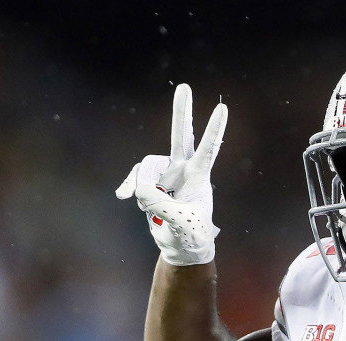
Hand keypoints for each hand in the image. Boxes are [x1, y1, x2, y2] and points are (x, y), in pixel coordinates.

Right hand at [116, 83, 227, 265]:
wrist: (182, 247)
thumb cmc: (191, 238)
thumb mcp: (182, 227)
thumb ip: (163, 207)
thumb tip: (141, 189)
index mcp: (199, 178)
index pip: (207, 150)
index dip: (213, 129)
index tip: (223, 108)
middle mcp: (183, 170)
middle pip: (180, 136)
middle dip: (181, 112)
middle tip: (185, 87)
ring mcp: (166, 174)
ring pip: (146, 167)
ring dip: (142, 188)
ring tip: (152, 211)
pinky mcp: (151, 182)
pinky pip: (134, 178)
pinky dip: (129, 186)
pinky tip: (123, 196)